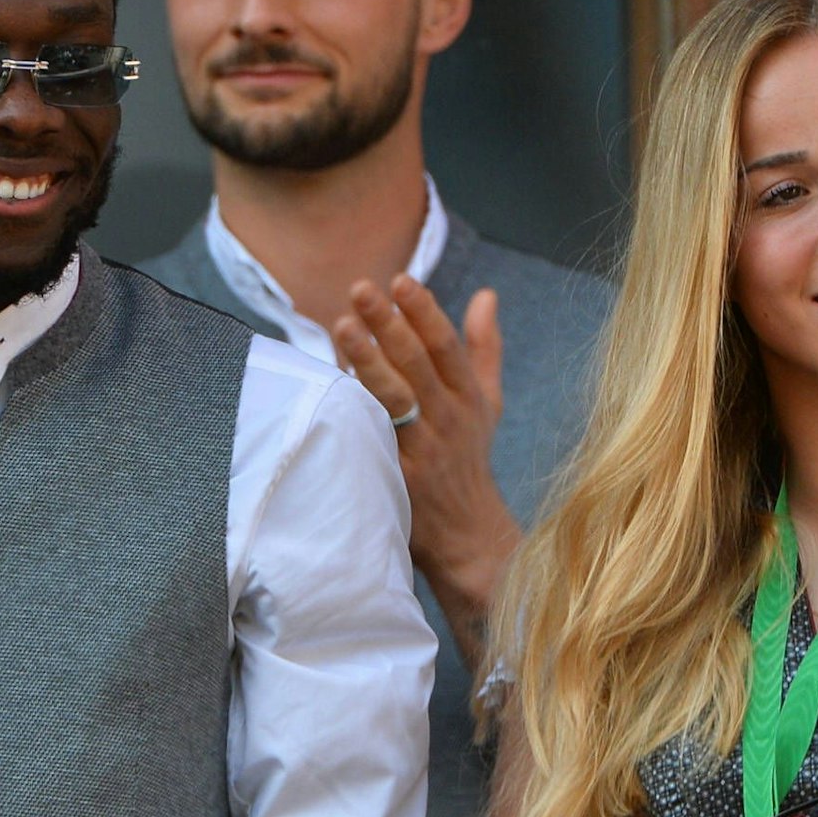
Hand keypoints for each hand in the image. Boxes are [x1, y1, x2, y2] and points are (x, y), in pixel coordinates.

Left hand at [333, 277, 519, 660]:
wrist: (468, 536)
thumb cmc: (469, 461)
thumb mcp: (486, 403)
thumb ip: (484, 347)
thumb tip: (486, 294)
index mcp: (468, 397)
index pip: (446, 346)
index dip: (425, 312)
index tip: (401, 280)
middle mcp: (448, 420)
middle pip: (418, 364)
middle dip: (390, 324)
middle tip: (361, 289)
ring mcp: (423, 450)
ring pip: (396, 399)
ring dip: (368, 361)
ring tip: (342, 327)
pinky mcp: (399, 477)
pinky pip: (373, 437)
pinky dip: (355, 410)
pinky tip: (331, 385)